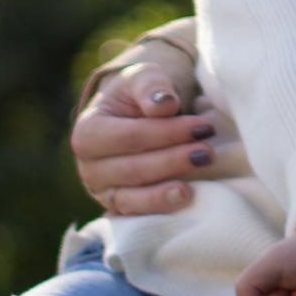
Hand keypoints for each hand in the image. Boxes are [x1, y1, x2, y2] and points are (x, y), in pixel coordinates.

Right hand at [72, 58, 230, 217]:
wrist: (138, 115)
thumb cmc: (140, 94)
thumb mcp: (143, 77)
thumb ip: (150, 85)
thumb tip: (164, 105)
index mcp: (88, 132)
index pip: (130, 136)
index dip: (167, 133)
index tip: (202, 127)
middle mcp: (90, 167)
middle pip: (133, 169)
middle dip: (172, 162)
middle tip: (208, 154)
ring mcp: (103, 192)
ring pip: (132, 199)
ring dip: (163, 195)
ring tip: (192, 190)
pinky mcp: (118, 209)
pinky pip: (135, 219)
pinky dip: (156, 214)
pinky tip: (178, 208)